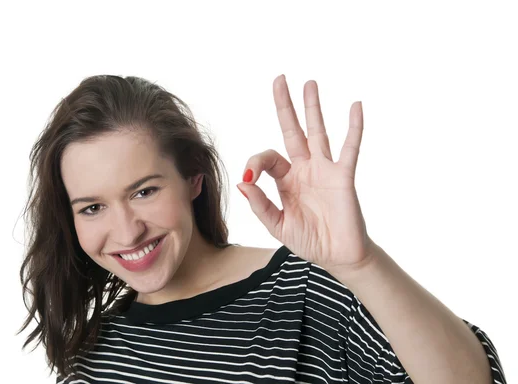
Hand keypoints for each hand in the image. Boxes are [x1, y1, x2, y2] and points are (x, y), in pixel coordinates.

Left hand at [237, 75, 377, 274]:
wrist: (337, 256)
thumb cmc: (308, 240)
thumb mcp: (277, 225)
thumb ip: (260, 205)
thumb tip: (243, 183)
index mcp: (286, 179)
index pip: (267, 157)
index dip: (254, 162)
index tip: (249, 178)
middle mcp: (304, 168)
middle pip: (292, 130)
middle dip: (285, 106)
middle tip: (280, 79)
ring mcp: (325, 170)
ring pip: (318, 132)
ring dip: (313, 108)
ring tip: (309, 83)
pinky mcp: (343, 176)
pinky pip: (349, 148)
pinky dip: (353, 128)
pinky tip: (355, 106)